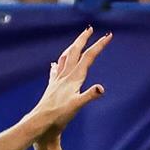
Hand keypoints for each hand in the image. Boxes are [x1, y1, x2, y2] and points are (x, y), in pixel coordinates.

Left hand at [30, 27, 112, 147]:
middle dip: (83, 39)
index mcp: (74, 78)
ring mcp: (58, 80)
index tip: (108, 35)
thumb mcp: (77, 105)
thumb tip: (101, 88)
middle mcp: (65, 75)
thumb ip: (90, 95)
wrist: (41, 121)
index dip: (99, 45)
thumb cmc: (60, 114)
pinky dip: (58, 64)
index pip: (89, 57)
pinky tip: (55, 64)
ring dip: (72, 47)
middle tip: (89, 29)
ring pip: (65, 58)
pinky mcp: (53, 87)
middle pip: (75, 52)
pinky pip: (56, 71)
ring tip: (75, 42)